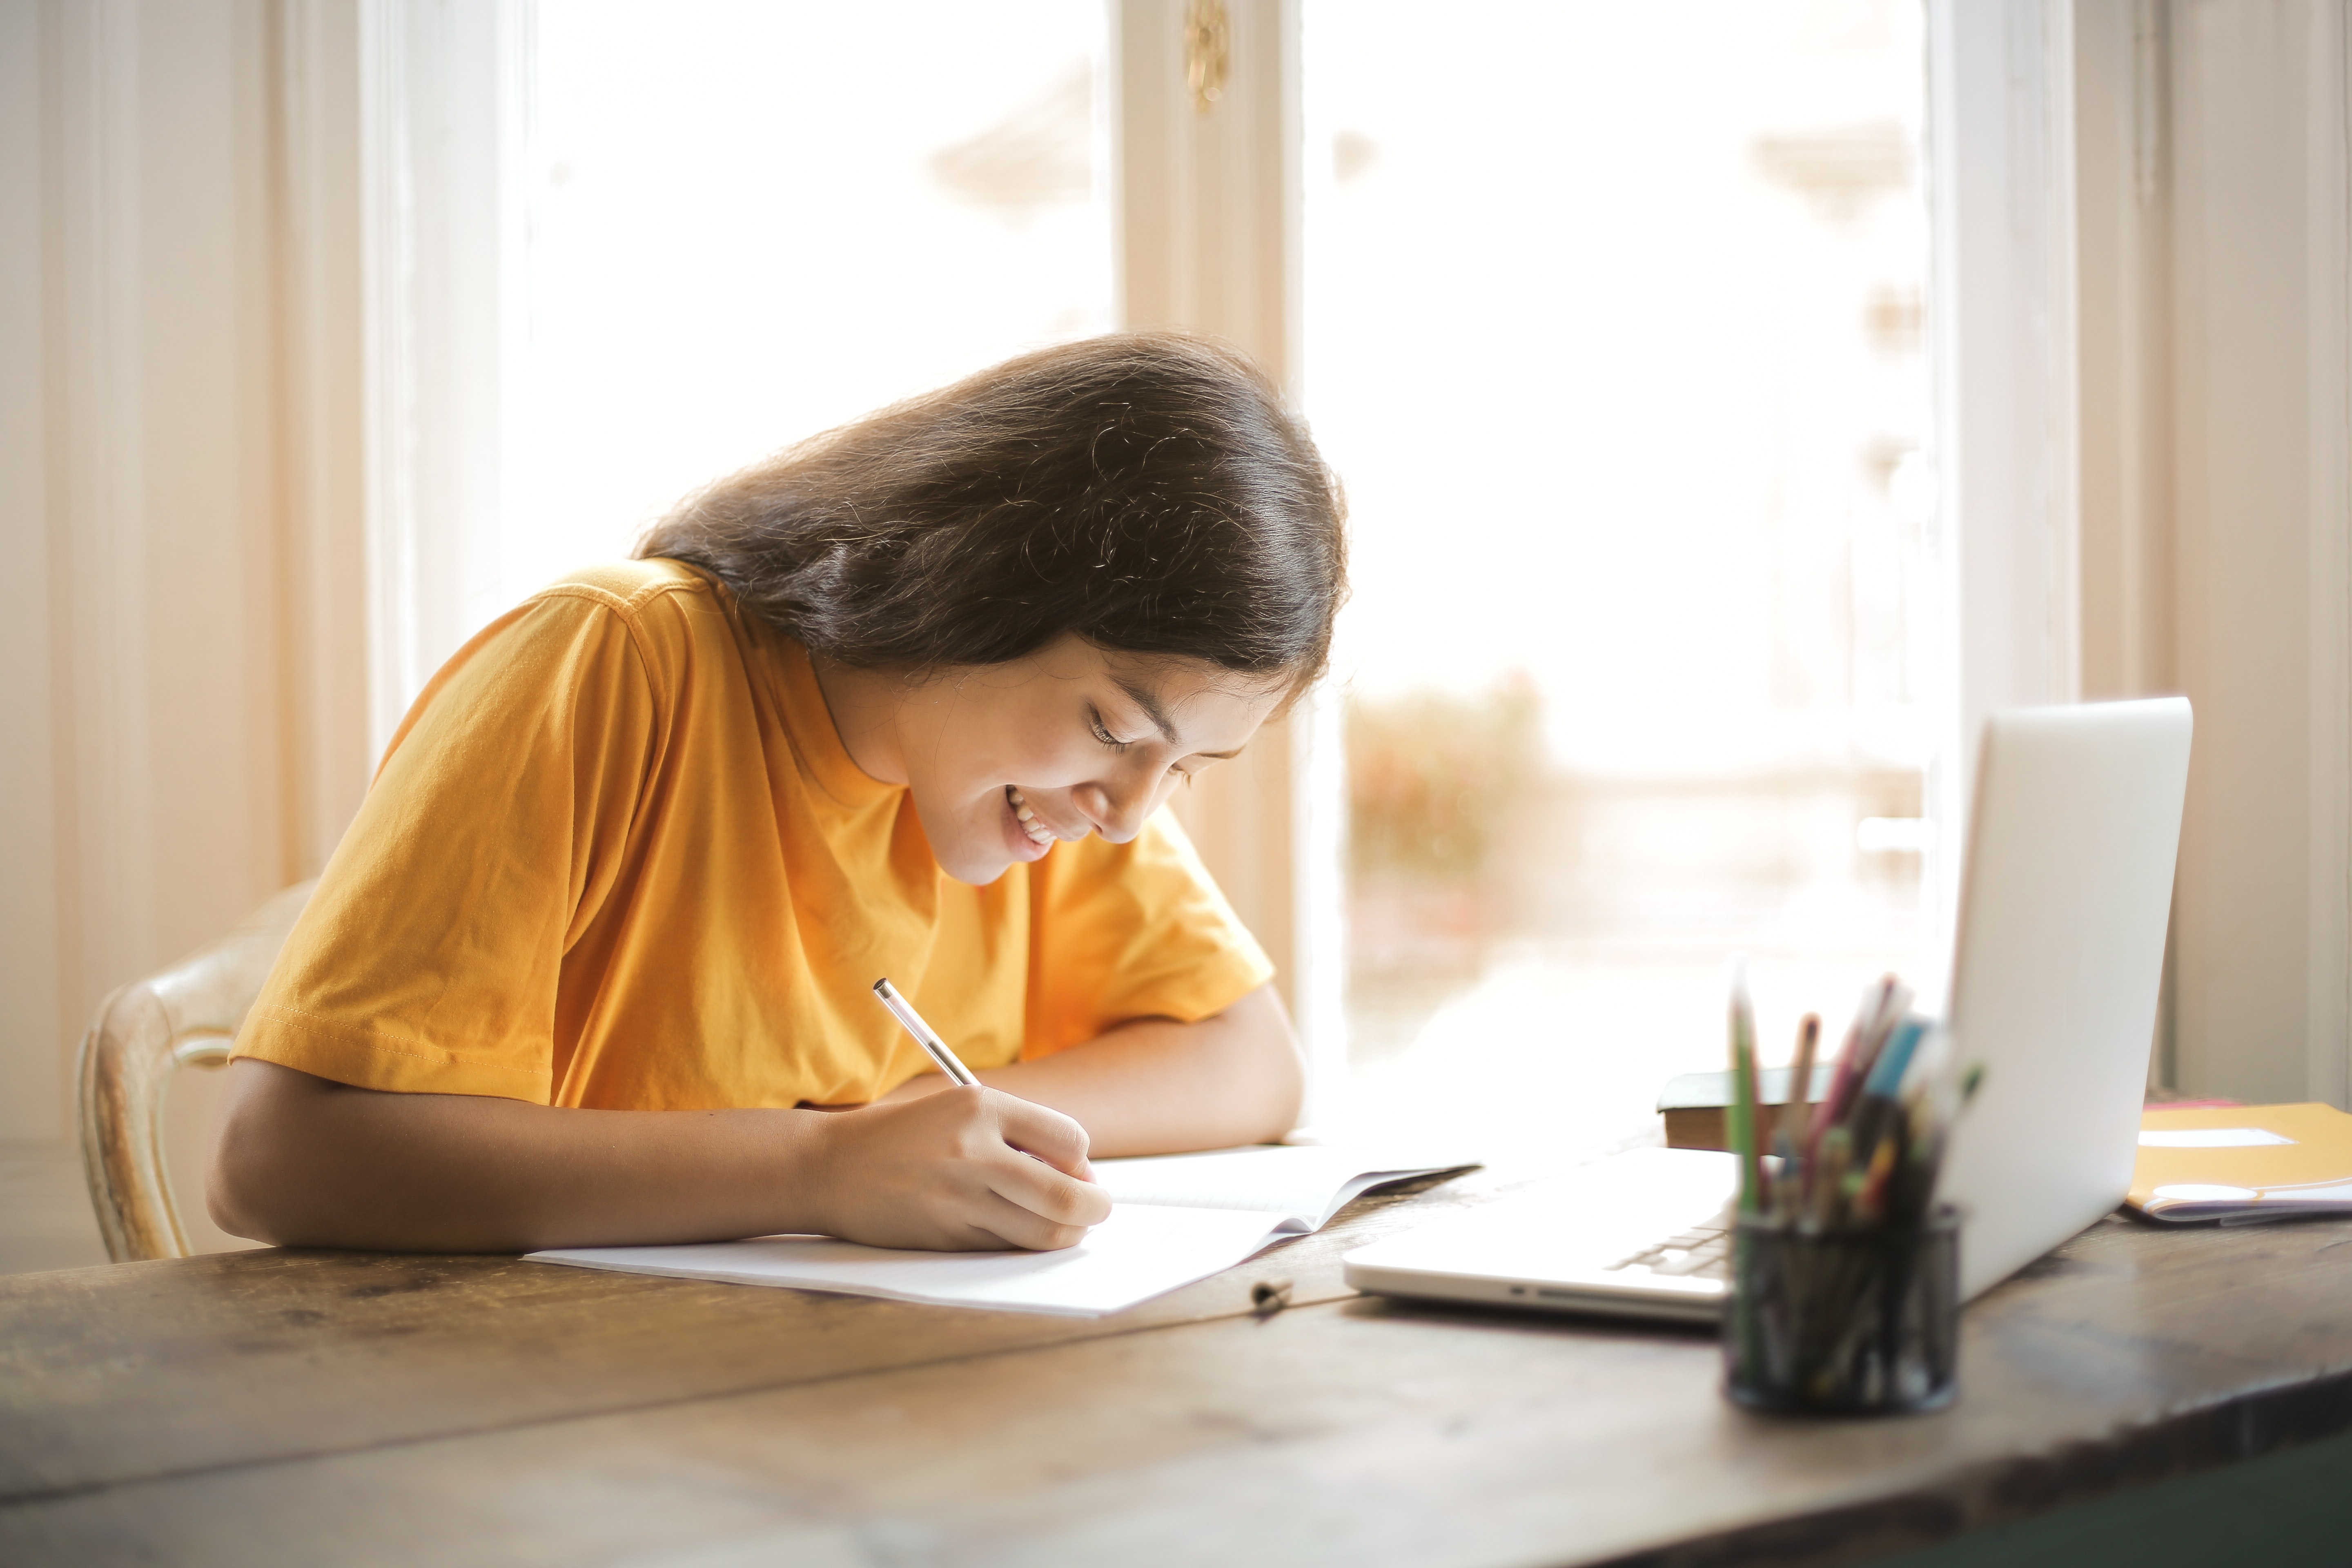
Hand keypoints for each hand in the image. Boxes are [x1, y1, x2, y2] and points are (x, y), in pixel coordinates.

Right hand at [804, 1087, 1109, 1250]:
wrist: (830, 1167)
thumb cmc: (906, 1137)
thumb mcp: (960, 1110)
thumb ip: (1019, 1134)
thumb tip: (1081, 1176)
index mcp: (982, 1108)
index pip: (1071, 1140)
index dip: (1084, 1162)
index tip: (1076, 1171)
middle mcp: (973, 1152)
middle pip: (1068, 1197)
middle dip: (1095, 1209)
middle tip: (1095, 1209)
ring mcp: (959, 1199)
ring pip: (1044, 1232)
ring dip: (1067, 1233)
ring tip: (1062, 1224)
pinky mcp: (945, 1236)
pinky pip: (1007, 1248)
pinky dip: (1023, 1244)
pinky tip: (1014, 1231)